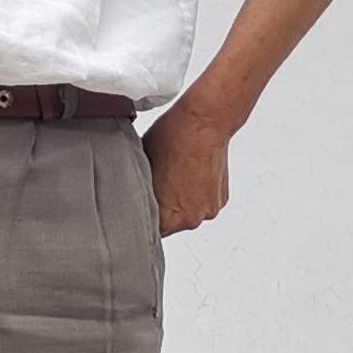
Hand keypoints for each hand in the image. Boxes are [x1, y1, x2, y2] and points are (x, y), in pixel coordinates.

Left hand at [143, 98, 235, 233]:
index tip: (136, 208)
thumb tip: (131, 197)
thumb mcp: (141, 167)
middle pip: (169, 225)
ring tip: (175, 177)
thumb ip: (139, 191)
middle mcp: (190, 220)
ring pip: (187, 214)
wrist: (205, 122)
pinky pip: (202, 203)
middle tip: (156, 187)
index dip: (140, 217)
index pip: (147, 230)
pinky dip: (195, 193)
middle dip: (161, 210)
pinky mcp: (221, 199)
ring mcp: (208, 209)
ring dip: (180, 202)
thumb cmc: (172, 139)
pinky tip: (189, 174)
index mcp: (167, 218)